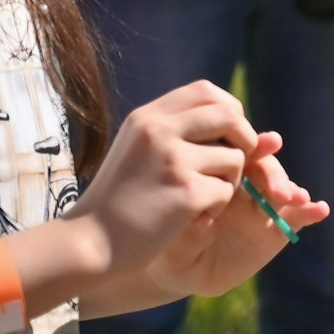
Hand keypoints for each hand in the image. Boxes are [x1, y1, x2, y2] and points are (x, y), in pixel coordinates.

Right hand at [66, 81, 258, 279]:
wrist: (89, 243)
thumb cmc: (119, 201)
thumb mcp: (140, 151)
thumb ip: (180, 132)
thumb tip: (243, 122)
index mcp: (147, 117)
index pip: (205, 91)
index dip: (228, 109)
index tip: (228, 134)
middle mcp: (159, 131)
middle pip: (230, 116)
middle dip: (244, 140)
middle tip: (233, 165)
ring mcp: (173, 160)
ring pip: (234, 158)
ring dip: (229, 181)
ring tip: (202, 197)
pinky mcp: (186, 192)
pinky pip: (226, 191)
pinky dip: (217, 206)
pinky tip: (192, 215)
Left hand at [142, 133, 330, 299]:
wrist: (182, 272)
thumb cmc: (172, 252)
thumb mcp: (175, 248)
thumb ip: (189, 236)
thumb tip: (204, 225)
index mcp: (218, 179)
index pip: (240, 155)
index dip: (257, 146)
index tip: (269, 142)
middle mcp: (244, 189)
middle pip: (266, 170)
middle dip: (275, 175)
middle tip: (279, 191)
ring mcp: (262, 209)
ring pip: (283, 191)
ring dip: (293, 191)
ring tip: (298, 198)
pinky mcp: (276, 232)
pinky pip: (296, 218)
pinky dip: (310, 212)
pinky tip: (320, 210)